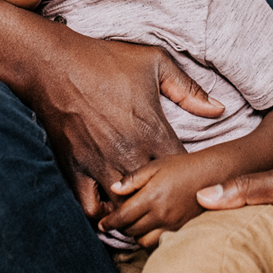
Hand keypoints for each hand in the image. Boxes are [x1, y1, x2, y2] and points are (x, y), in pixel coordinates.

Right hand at [27, 35, 225, 218]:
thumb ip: (188, 88)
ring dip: (135, 211)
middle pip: (157, 197)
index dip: (189, 176)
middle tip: (168, 199)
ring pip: (125, 208)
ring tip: (141, 206)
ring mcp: (100, 164)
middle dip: (165, 200)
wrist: (53, 63)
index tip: (188, 176)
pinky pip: (90, 208)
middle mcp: (129, 153)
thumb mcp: (153, 62)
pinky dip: (101, 213)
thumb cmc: (104, 59)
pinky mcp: (75, 170)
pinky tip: (108, 204)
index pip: (183, 169)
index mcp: (152, 130)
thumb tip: (219, 109)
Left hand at [100, 154, 222, 246]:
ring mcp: (172, 225)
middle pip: (131, 232)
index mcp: (151, 197)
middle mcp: (161, 215)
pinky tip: (151, 229)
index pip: (122, 217)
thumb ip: (133, 179)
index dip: (109, 223)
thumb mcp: (155, 165)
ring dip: (136, 236)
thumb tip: (113, 189)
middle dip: (121, 228)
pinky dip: (151, 239)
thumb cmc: (182, 167)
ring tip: (135, 226)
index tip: (102, 225)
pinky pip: (160, 242)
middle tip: (118, 222)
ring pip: (144, 242)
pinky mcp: (182, 230)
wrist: (213, 174)